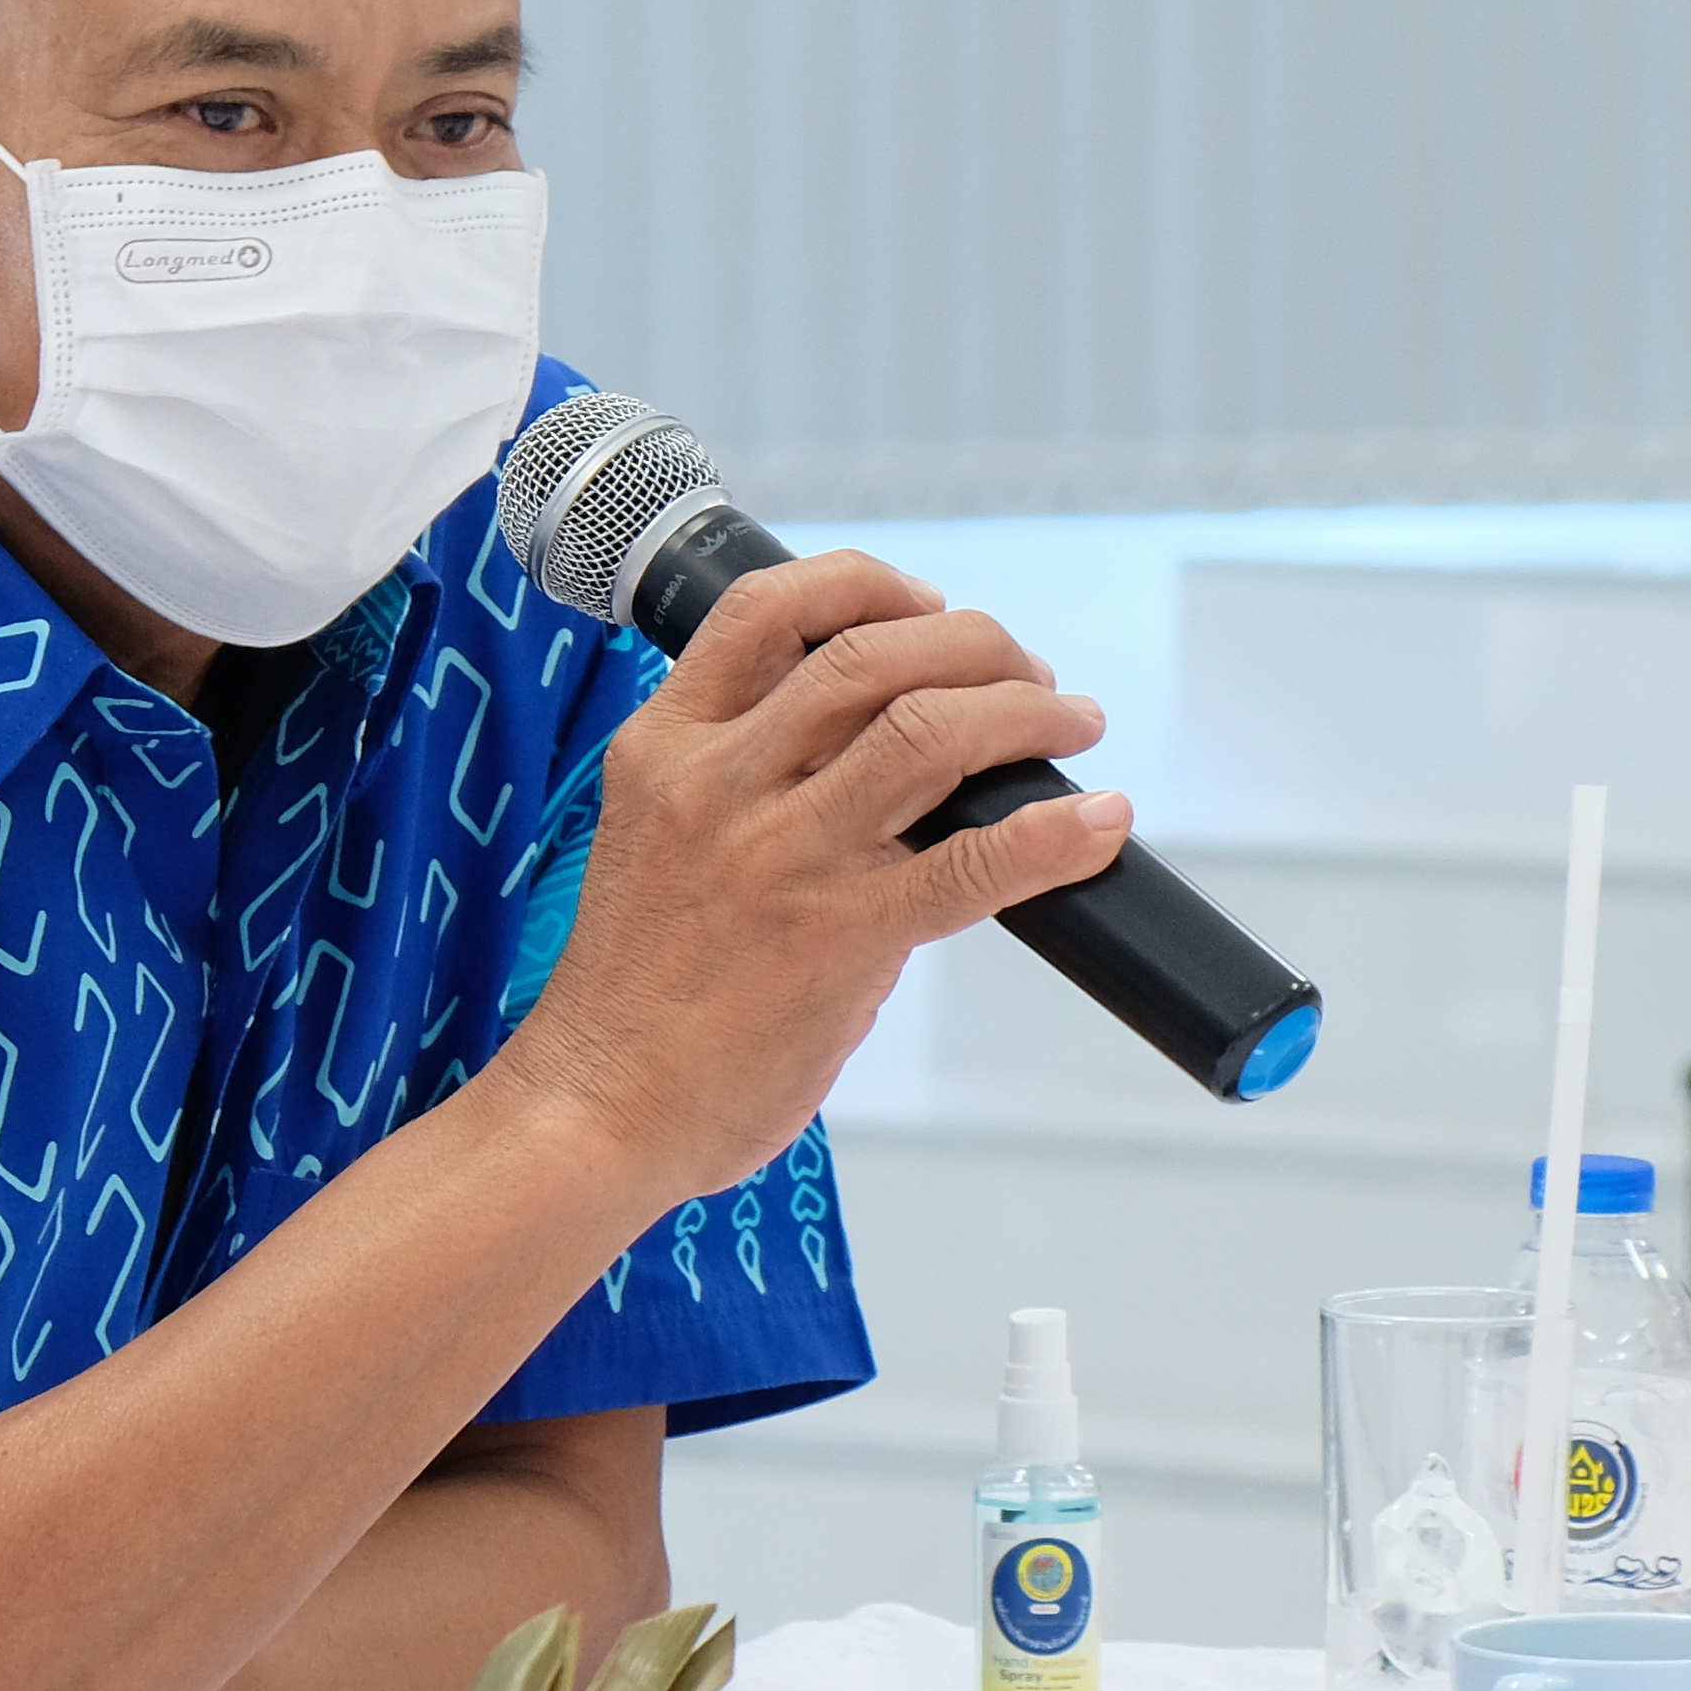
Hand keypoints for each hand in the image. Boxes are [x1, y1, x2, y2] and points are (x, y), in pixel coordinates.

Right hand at [497, 548, 1126, 1202]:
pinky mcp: (840, 938)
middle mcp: (720, 786)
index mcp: (663, 750)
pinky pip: (974, 864)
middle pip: (870, 656)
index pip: (767, 610)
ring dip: (1025, 714)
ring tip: (1067, 725)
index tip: (926, 602)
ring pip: (929, 731)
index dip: (867, 584)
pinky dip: (1054, 834)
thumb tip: (871, 763)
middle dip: (975, 644)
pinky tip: (1096, 823)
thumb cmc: (628, 995)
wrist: (595, 1106)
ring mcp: (782, 858)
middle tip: (1023, 674)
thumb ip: (739, 786)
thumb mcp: (651, 840)